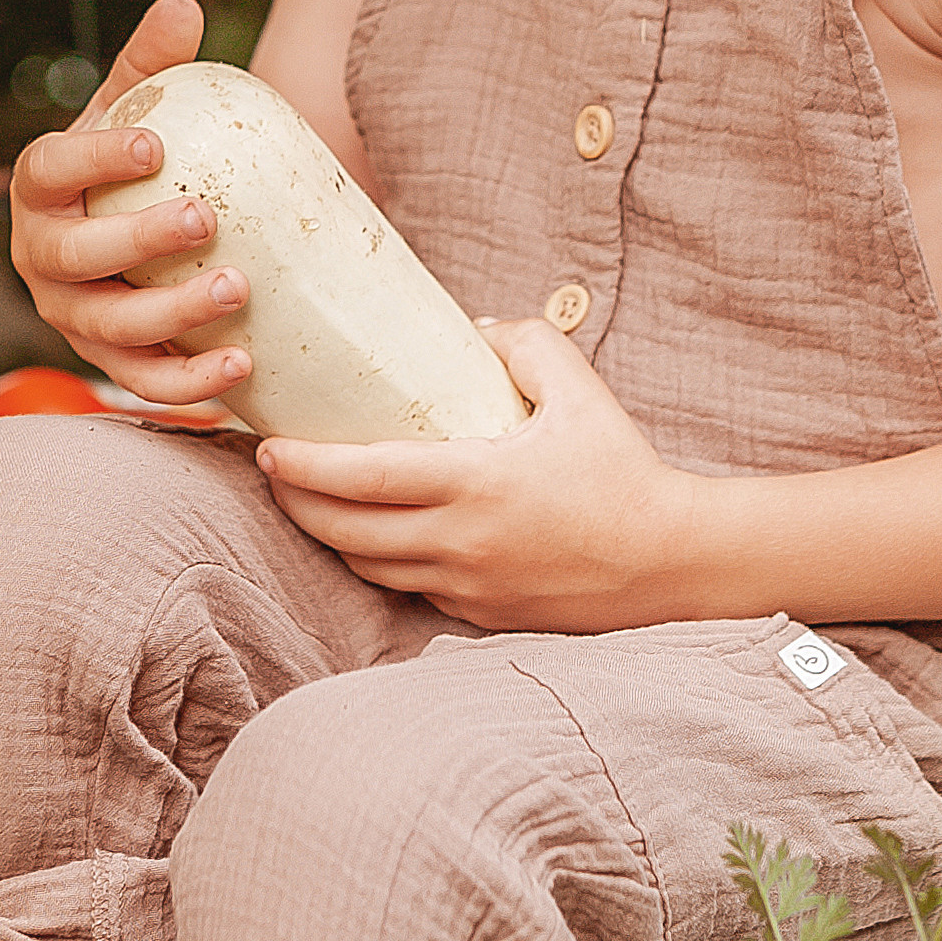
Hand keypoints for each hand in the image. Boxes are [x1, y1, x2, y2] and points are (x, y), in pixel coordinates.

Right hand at [7, 0, 251, 406]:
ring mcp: (69, 316)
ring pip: (107, 328)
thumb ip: (153, 63)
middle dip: (135, 241)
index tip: (154, 146)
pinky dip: (188, 384)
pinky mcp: (106, 361)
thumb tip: (183, 6)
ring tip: (237, 289)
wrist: (127, 236)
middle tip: (203, 219)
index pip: (51, 168)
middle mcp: (40, 256)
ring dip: (170, 317)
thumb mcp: (135, 110)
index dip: (95, 158)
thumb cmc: (132, 164)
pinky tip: (242, 367)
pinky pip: (141, 381)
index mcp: (39, 187)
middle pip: (73, 256)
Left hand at [253, 318, 703, 630]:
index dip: (303, 467)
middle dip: (294, 503)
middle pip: (344, 532)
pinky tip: (375, 537)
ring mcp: (466, 586)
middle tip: (273, 471)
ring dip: (331, 537)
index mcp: (474, 484)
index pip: (361, 479)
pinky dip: (381, 563)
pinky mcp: (480, 614)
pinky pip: (410, 589)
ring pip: (369, 567)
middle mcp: (460, 543)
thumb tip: (473, 326)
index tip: (269, 447)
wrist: (672, 560)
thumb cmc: (624, 471)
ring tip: (312, 502)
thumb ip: (524, 342)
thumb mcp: (579, 389)